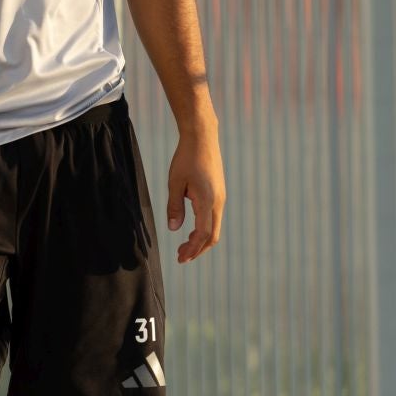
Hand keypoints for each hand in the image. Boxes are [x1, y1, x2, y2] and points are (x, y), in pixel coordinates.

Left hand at [165, 125, 224, 263]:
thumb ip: (174, 206)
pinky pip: (213, 217)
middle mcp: (218, 202)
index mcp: (208, 201)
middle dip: (197, 249)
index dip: (192, 249)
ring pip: (214, 227)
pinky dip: (203, 228)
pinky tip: (191, 228)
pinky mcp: (218, 193)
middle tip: (181, 257)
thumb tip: (174, 229)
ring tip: (184, 245)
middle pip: (212, 235)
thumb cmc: (186, 158)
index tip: (180, 258)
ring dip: (200, 239)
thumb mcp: (175, 182)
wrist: (202, 137)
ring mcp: (220, 198)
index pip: (203, 234)